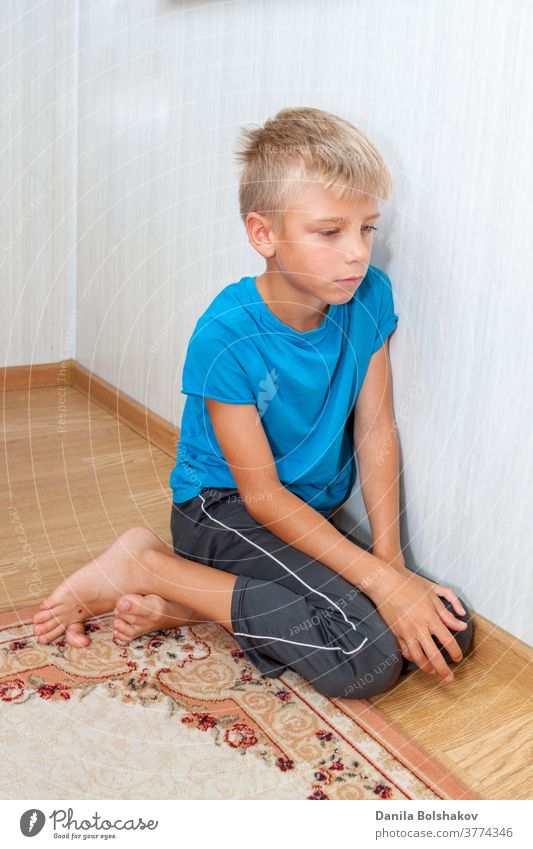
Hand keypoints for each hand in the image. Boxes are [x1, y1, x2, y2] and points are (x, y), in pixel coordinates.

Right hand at [368, 565, 468, 681]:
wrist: (385, 585)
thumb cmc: (410, 587)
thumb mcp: (432, 597)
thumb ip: (447, 614)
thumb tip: (462, 627)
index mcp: (430, 618)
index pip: (447, 641)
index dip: (456, 652)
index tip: (459, 658)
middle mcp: (419, 628)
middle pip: (434, 655)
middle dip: (444, 670)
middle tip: (450, 679)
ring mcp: (406, 632)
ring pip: (418, 658)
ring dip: (427, 668)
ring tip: (434, 672)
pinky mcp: (396, 634)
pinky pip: (406, 652)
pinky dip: (413, 659)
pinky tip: (418, 660)